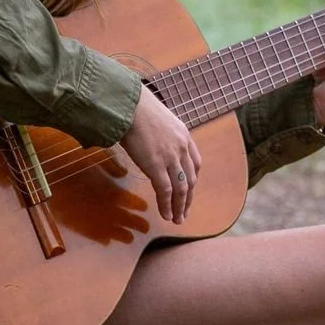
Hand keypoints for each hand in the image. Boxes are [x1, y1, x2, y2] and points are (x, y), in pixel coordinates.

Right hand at [120, 85, 199, 223]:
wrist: (129, 105)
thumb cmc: (136, 108)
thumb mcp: (157, 119)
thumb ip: (161, 134)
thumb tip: (151, 141)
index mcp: (184, 136)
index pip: (195, 164)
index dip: (192, 181)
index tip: (188, 192)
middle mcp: (181, 148)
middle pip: (191, 179)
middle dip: (188, 198)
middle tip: (184, 212)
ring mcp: (170, 158)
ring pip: (181, 189)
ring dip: (180, 207)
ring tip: (177, 219)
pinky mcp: (156, 166)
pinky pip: (166, 191)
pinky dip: (167, 205)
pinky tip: (166, 214)